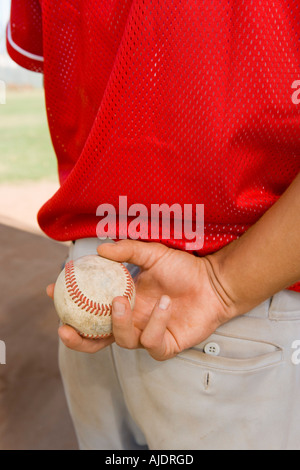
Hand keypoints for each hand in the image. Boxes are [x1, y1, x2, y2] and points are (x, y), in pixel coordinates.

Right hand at [48, 240, 236, 359]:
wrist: (214, 281)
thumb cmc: (184, 268)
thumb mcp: (153, 253)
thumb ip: (127, 250)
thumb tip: (99, 248)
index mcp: (124, 301)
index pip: (90, 309)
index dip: (69, 305)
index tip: (53, 290)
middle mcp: (132, 321)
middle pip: (97, 339)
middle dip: (77, 339)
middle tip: (65, 328)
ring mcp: (148, 335)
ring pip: (123, 342)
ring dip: (121, 322)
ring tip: (124, 300)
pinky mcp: (166, 345)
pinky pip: (152, 342)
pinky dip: (156, 324)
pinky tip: (165, 305)